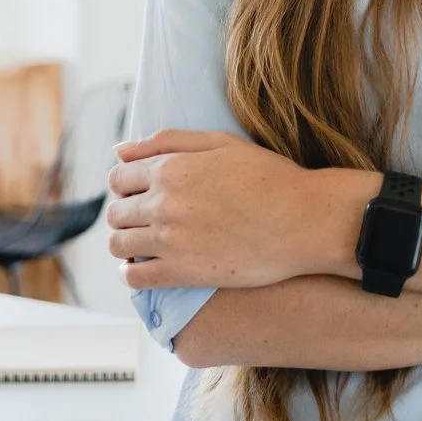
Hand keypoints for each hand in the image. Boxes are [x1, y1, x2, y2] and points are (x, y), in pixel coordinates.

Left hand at [105, 130, 373, 291]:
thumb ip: (168, 142)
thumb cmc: (269, 177)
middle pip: (116, 213)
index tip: (140, 194)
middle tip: (145, 221)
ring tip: (143, 246)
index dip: (126, 186)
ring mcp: (170, 240)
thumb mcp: (221, 143)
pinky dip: (130, 275)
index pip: (119, 177)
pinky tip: (143, 270)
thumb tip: (119, 150)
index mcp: (170, 168)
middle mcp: (163, 202)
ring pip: (119, 245)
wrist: (305, 220)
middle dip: (125, 215)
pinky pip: (135, 279)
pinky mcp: (183, 273)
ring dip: (125, 244)